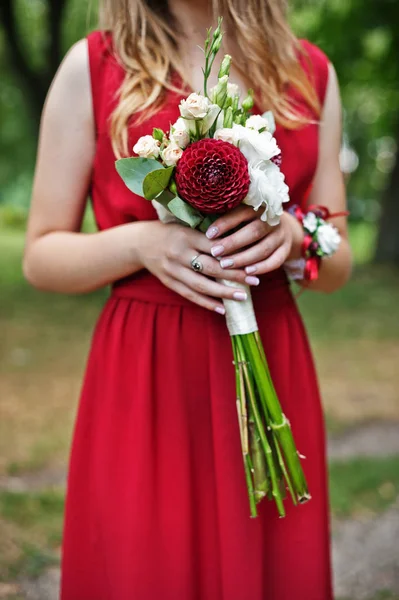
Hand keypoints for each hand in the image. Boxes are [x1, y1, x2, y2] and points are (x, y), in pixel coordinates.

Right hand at [137, 221, 258, 313]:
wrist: (141, 242)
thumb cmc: (171, 232)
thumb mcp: (188, 226)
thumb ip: (209, 235)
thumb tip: (239, 245)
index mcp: (186, 236)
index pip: (215, 247)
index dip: (234, 255)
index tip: (252, 260)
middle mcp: (179, 253)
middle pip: (210, 267)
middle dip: (234, 275)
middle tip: (255, 281)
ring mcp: (172, 270)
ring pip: (201, 284)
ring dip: (223, 292)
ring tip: (242, 297)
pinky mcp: (168, 282)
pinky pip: (189, 295)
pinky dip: (206, 303)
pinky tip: (222, 309)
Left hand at [205, 206, 303, 274]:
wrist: (281, 227)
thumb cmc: (249, 222)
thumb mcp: (241, 215)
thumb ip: (226, 218)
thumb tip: (198, 223)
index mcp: (259, 206)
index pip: (242, 213)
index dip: (225, 224)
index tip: (208, 234)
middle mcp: (272, 219)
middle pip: (253, 232)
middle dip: (232, 243)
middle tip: (215, 252)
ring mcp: (281, 235)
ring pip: (263, 248)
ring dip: (243, 258)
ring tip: (225, 265)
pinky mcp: (286, 250)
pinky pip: (275, 261)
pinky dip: (261, 268)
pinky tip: (247, 272)